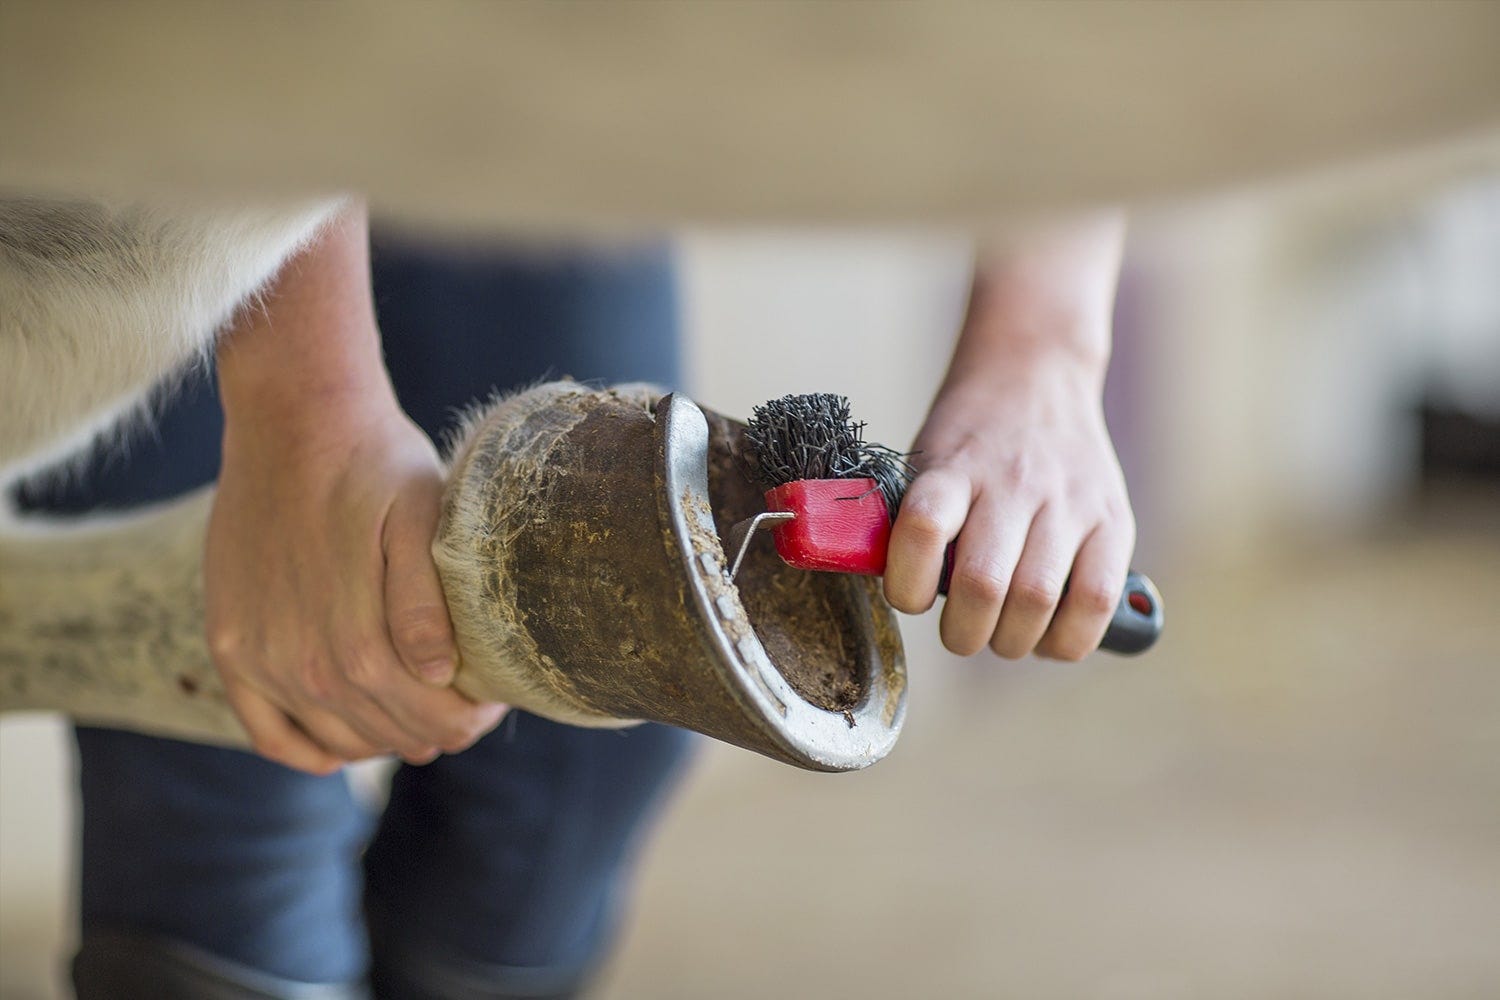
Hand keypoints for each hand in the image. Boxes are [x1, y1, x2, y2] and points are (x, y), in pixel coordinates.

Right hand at [205, 397, 506, 772]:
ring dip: (380, 739)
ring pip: (333, 738)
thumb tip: (439, 674)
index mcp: (355, 641)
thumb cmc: (375, 464)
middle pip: (384, 732)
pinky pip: (266, 731)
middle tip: (465, 708)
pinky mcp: (229, 644)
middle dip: (434, 729)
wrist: (293, 420)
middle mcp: (300, 663)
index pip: (427, 718)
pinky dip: (307, 748)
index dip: (467, 721)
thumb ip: (426, 603)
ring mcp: (257, 657)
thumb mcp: (422, 519)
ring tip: (416, 715)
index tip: (490, 704)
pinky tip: (340, 747)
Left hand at [884, 363, 1134, 659]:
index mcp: (953, 469)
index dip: (908, 585)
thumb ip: (913, 522)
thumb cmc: (969, 438)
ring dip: (1012, 641)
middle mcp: (1013, 483)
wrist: (1034, 372)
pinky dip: (1067, 637)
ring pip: (1037, 599)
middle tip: (961, 631)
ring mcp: (1068, 502)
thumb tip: (901, 593)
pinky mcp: (1112, 520)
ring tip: (1003, 634)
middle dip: (963, 632)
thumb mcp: (926, 460)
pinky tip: (1049, 634)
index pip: (923, 529)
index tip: (911, 596)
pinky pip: (1096, 600)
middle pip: (983, 584)